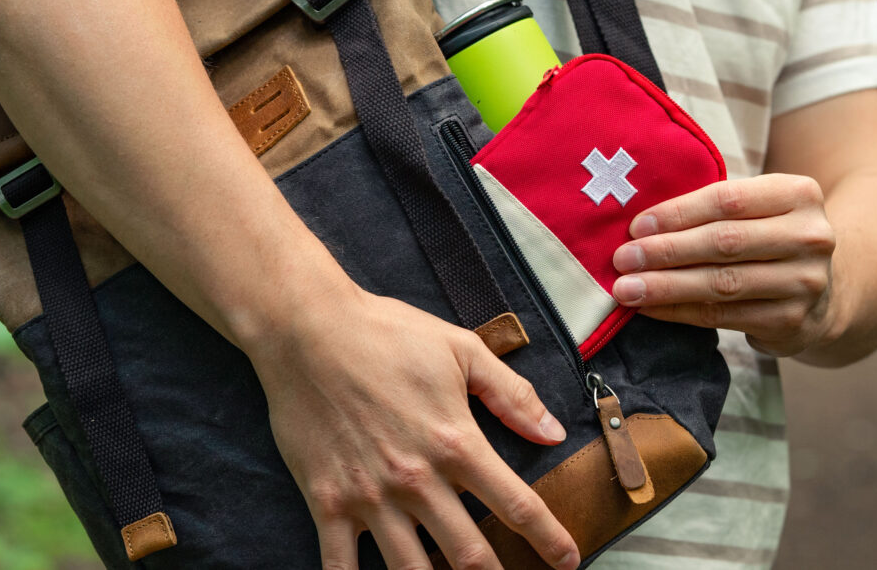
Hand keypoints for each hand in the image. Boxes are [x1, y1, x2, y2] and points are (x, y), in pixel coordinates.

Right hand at [245, 287, 580, 569]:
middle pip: (469, 554)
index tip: (569, 560)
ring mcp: (370, 496)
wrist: (307, 330)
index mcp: (456, 442)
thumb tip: (552, 432)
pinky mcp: (327, 503)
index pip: (517, 506)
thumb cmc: (386, 333)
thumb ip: (511, 395)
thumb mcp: (462, 350)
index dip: (549, 539)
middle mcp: (417, 479)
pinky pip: (340, 566)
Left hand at [610, 175, 836, 356]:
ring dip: (666, 286)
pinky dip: (679, 311)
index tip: (636, 226)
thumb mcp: (759, 210)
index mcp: (800, 194)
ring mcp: (804, 282)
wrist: (824, 294)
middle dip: (666, 251)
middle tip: (623, 258)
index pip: (728, 200)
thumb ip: (715, 210)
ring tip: (627, 288)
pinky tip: (650, 308)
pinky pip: (721, 316)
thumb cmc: (770, 239)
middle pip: (724, 242)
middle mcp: (810, 237)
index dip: (678, 213)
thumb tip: (641, 225)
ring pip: (722, 283)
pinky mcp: (790, 321)